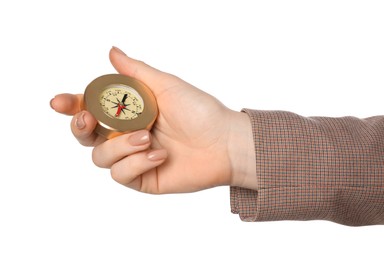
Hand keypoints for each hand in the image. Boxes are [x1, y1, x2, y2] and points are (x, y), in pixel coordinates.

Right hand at [51, 47, 255, 193]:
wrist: (224, 143)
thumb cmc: (200, 111)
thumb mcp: (166, 85)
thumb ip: (136, 72)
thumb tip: (112, 51)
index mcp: (130, 112)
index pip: (92, 108)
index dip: (73, 105)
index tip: (59, 102)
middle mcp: (127, 135)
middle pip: (87, 136)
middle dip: (81, 127)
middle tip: (88, 119)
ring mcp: (133, 158)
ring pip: (100, 157)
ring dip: (120, 146)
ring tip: (147, 137)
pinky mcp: (142, 178)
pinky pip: (121, 174)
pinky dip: (137, 163)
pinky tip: (160, 155)